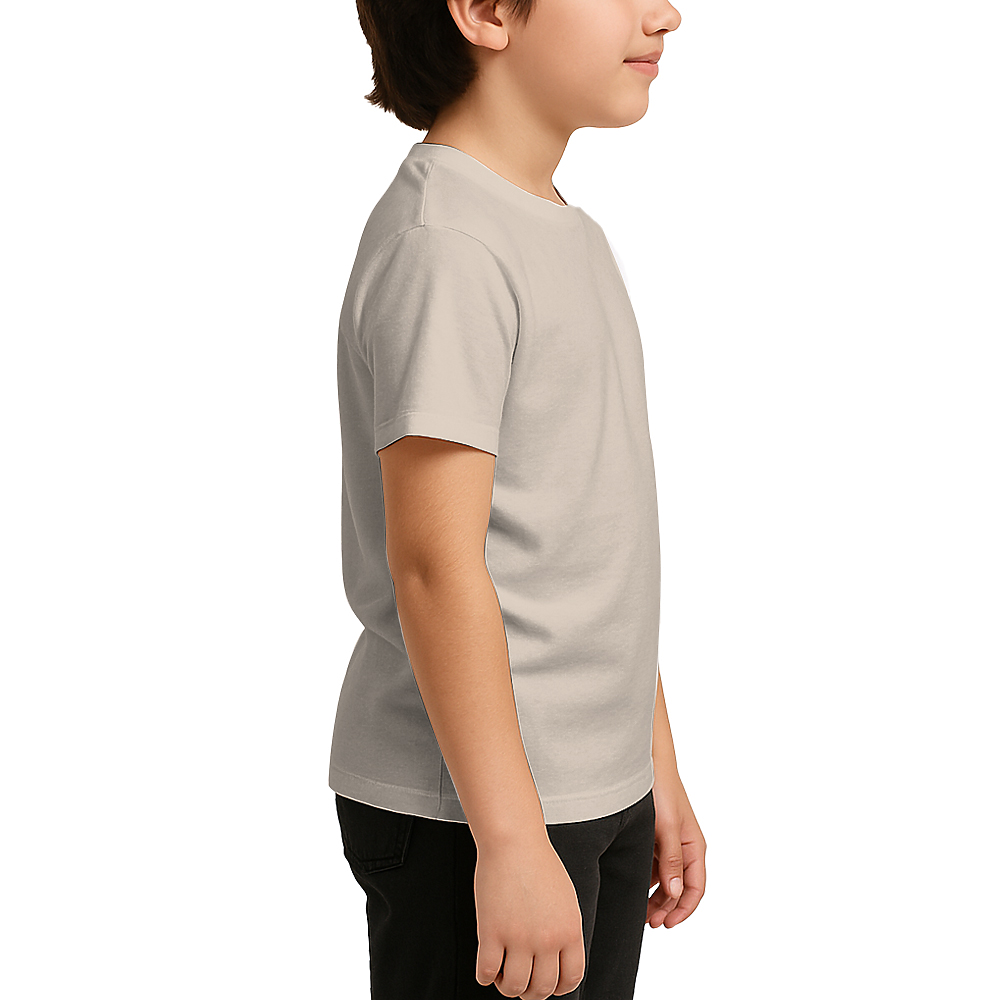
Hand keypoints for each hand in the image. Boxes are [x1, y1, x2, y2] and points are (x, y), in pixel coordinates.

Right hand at [474, 834, 585, 997]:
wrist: (514, 840)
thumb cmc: (537, 864)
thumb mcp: (565, 900)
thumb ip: (564, 931)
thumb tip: (558, 961)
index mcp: (570, 930)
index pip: (571, 979)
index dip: (558, 988)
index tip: (547, 984)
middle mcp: (547, 939)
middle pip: (542, 988)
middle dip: (530, 991)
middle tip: (521, 980)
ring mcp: (519, 937)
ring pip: (514, 986)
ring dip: (507, 986)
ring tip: (502, 972)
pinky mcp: (492, 932)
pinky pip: (487, 972)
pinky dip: (485, 976)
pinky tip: (486, 966)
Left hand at [646, 771, 705, 927]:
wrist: (644, 764)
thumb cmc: (661, 791)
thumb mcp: (666, 828)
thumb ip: (671, 860)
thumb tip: (675, 893)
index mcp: (694, 847)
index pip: (695, 889)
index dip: (683, 910)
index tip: (666, 924)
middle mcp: (684, 847)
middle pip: (679, 887)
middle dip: (666, 907)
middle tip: (648, 921)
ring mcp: (669, 843)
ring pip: (665, 878)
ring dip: (655, 896)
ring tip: (639, 910)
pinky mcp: (655, 837)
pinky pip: (654, 865)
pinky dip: (646, 879)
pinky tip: (632, 885)